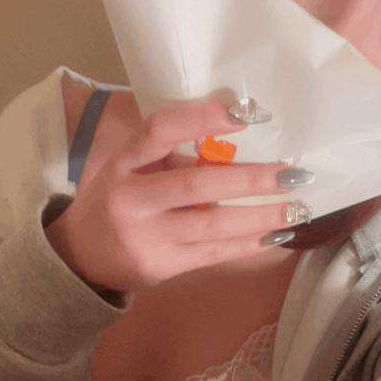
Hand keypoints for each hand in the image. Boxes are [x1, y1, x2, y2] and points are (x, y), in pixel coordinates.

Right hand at [44, 96, 310, 292]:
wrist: (83, 256)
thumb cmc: (119, 198)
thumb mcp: (132, 168)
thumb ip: (173, 155)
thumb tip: (239, 143)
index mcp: (124, 163)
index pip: (161, 131)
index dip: (202, 119)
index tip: (245, 113)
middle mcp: (131, 199)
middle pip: (197, 185)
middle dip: (250, 179)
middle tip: (293, 173)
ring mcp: (146, 238)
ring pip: (213, 225)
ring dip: (261, 216)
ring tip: (297, 207)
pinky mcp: (162, 267)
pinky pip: (214, 253)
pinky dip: (249, 243)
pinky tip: (277, 234)